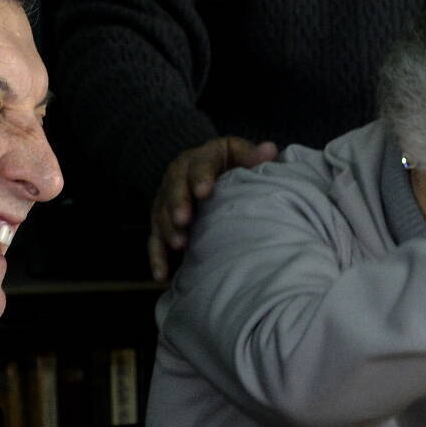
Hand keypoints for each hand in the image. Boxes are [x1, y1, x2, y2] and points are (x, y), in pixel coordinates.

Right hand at [148, 136, 277, 278]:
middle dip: (178, 204)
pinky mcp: (160, 222)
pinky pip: (155, 240)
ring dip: (168, 230)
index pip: (199, 165)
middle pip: (174, 189)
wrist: (203, 171)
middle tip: (183, 220)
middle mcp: (178, 176)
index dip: (201, 178)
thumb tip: (270, 149)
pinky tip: (162, 277)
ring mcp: (166, 200)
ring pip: (161, 215)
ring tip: (179, 245)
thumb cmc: (230, 165)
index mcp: (200, 159)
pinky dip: (157, 258)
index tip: (204, 191)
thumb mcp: (240, 154)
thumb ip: (252, 156)